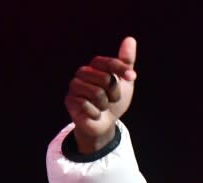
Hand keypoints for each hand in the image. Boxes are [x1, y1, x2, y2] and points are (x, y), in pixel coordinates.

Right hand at [65, 37, 137, 153]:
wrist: (104, 123)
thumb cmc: (114, 101)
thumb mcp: (124, 82)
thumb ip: (126, 62)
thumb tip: (130, 39)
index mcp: (95, 67)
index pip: (108, 62)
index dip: (121, 69)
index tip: (132, 76)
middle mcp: (82, 73)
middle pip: (105, 79)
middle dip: (114, 94)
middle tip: (110, 99)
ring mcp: (74, 86)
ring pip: (97, 93)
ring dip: (105, 105)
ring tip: (102, 106)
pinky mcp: (69, 100)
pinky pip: (88, 106)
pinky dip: (96, 113)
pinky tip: (94, 113)